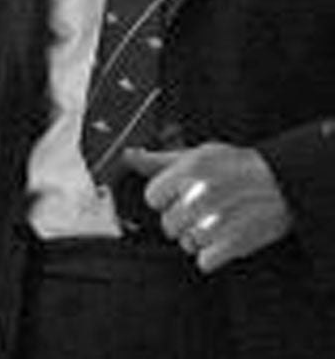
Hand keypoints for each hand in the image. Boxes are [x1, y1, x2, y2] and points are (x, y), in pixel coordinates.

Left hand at [129, 142, 294, 273]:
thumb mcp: (200, 154)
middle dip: (181, 220)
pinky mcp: (233, 244)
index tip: (175, 198)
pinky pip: (204, 260)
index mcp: (189, 171)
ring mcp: (215, 221)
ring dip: (198, 238)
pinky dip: (212, 255)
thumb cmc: (241, 167)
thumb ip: (162, 160)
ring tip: (215, 224)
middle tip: (199, 212)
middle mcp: (200, 195)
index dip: (164, 200)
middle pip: (167, 224)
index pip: (152, 197)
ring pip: (186, 243)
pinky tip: (221, 240)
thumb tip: (130, 157)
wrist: (284, 183)